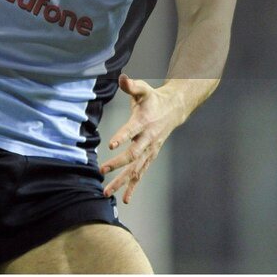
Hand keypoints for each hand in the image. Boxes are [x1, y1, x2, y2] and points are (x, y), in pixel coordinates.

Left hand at [100, 74, 185, 203]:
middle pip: (133, 154)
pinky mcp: (149, 156)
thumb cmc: (153, 98)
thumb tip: (122, 78)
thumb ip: (131, 85)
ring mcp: (149, 150)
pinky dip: (132, 186)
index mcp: (144, 122)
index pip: (132, 131)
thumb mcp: (143, 89)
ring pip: (135, 169)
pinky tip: (124, 199)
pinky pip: (140, 173)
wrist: (173, 109)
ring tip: (107, 192)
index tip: (110, 144)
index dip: (122, 137)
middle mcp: (147, 139)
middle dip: (118, 163)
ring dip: (121, 181)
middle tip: (102, 170)